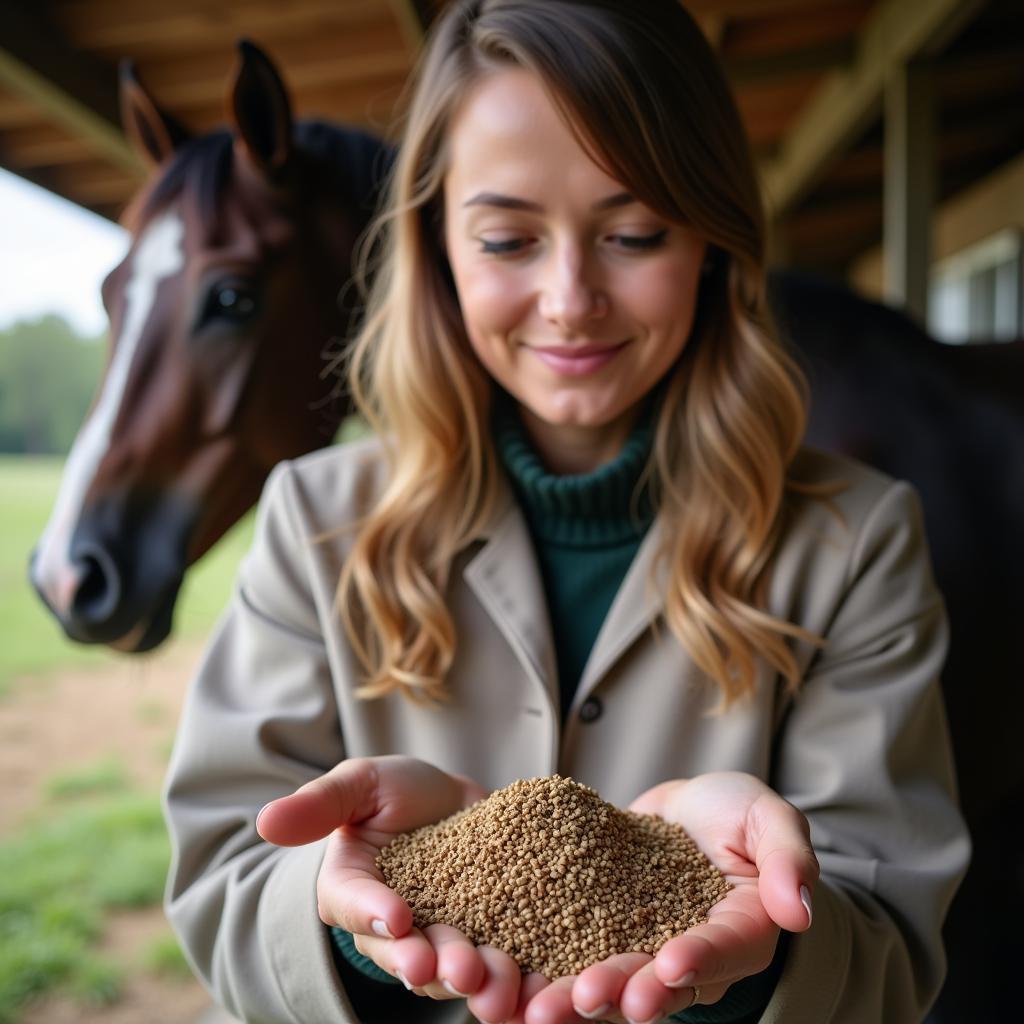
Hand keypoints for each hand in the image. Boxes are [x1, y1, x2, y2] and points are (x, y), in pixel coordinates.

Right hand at [256, 755, 526, 1022]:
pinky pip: (500, 966)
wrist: (452, 803)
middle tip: (460, 968)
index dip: (374, 913)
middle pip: (407, 954)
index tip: (398, 915)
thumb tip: (265, 820)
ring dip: (478, 982)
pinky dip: (519, 980)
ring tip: (501, 985)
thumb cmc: (395, 793)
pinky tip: (541, 986)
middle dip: (433, 964)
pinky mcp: (488, 939)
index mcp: (353, 891)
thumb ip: (321, 803)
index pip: (355, 906)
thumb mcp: (360, 784)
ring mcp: (442, 938)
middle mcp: (393, 928)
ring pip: (454, 969)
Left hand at [521, 772, 817, 1023]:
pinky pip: (574, 953)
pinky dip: (547, 969)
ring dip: (578, 998)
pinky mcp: (602, 931)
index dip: (700, 958)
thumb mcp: (769, 818)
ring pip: (613, 979)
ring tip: (542, 1009)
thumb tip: (799, 910)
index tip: (672, 965)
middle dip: (625, 990)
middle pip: (661, 981)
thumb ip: (788, 858)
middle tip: (589, 997)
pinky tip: (516, 983)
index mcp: (742, 930)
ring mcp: (644, 947)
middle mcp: (693, 953)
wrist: (688, 810)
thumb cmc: (736, 813)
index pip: (724, 948)